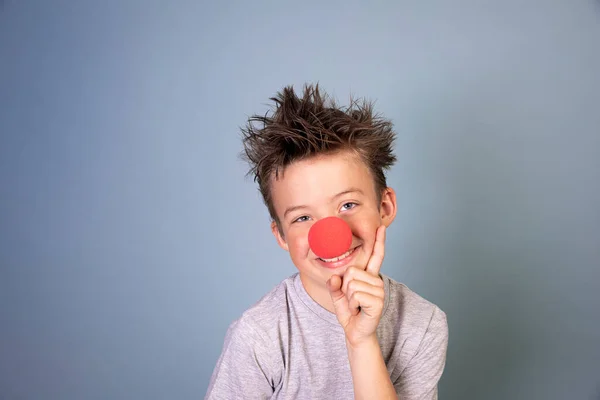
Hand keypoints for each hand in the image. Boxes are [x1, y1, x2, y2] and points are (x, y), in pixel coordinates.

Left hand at [326, 225, 385, 346]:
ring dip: (349, 298)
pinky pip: (356, 295)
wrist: (355, 332)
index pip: (375, 256)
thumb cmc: (349, 312)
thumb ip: (334, 285)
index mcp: (369, 276)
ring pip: (352, 284)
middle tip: (352, 300)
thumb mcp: (337, 295)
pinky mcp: (378, 301)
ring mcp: (379, 291)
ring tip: (356, 305)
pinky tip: (359, 310)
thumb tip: (334, 279)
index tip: (381, 227)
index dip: (378, 241)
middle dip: (345, 288)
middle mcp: (376, 280)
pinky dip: (352, 304)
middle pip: (351, 272)